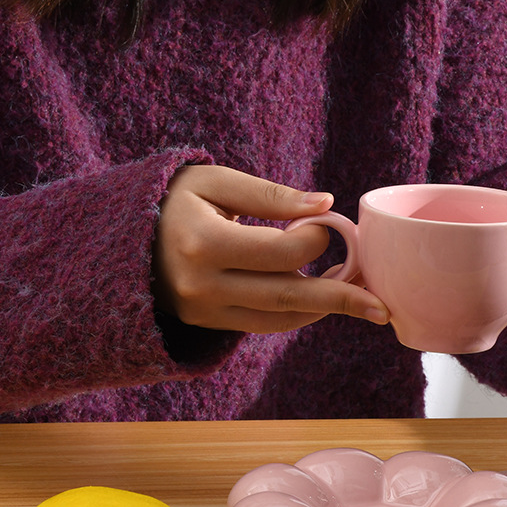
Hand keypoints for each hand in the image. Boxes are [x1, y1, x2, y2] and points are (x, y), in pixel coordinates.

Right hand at [152, 165, 389, 332]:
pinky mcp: (210, 324)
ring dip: (323, 310)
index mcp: (203, 244)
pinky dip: (297, 314)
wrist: (124, 240)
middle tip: (382, 306)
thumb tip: (326, 205)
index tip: (326, 226)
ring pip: (280, 319)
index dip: (316, 241)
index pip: (281, 253)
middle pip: (288, 298)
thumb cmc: (174, 200)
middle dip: (341, 300)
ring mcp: (205, 312)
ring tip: (361, 300)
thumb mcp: (215, 182)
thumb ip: (270, 195)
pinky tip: (322, 300)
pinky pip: (265, 325)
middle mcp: (203, 286)